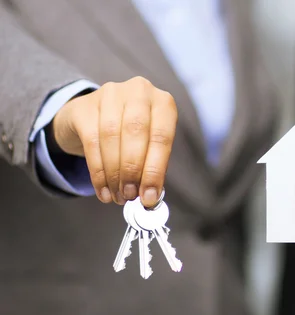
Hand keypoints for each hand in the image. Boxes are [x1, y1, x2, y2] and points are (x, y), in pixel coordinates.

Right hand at [51, 76, 176, 206]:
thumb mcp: (148, 145)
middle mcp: (139, 91)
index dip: (155, 170)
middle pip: (136, 134)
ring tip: (117, 196)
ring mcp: (111, 94)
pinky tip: (103, 190)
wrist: (92, 116)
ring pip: (112, 138)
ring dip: (114, 173)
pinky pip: (92, 142)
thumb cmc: (130, 135)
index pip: (162, 137)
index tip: (150, 197)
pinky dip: (98, 171)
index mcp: (163, 102)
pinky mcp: (85, 106)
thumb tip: (150, 197)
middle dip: (133, 171)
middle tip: (130, 196)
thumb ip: (152, 166)